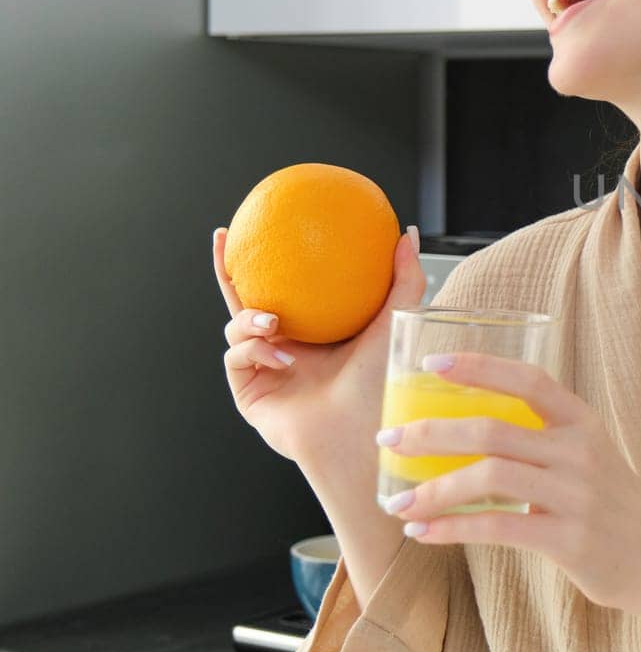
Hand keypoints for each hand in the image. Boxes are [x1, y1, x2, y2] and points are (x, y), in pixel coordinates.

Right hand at [213, 225, 423, 468]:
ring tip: (274, 321)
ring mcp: (266, 369)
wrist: (362, 430)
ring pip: (237, 327)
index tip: (264, 221)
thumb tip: (408, 232)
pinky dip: (256, 350)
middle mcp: (289, 348)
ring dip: (250, 318)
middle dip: (227, 270)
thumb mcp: (396, 320)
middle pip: (248, 300)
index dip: (274, 260)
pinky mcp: (249, 391)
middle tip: (221, 237)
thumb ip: (404, 276)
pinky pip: (237, 356)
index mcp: (320, 332)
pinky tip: (282, 356)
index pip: (290, 289)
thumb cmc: (385, 382)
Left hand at [375, 352, 640, 651]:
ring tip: (398, 502)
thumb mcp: (587, 457)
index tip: (433, 362)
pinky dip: (452, 528)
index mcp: (583, 422)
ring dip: (434, 489)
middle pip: (493, 429)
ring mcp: (575, 495)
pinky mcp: (568, 539)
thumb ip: (540, 440)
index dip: (479, 366)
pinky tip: (423, 534)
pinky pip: (497, 527)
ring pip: (489, 476)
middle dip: (432, 432)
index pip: (528, 379)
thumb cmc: (612, 506)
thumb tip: (464, 431)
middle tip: (390, 437)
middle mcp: (580, 452)